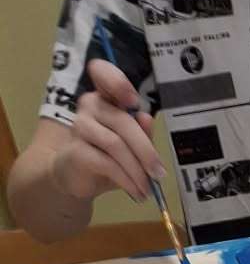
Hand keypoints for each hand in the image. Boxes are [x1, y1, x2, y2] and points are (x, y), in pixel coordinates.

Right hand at [52, 57, 163, 204]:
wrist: (76, 177)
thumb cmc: (106, 156)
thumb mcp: (131, 146)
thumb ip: (142, 132)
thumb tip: (146, 118)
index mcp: (105, 96)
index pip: (101, 71)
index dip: (117, 82)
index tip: (133, 103)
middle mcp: (90, 105)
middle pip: (123, 122)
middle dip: (146, 151)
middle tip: (159, 174)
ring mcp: (80, 126)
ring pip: (116, 145)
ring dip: (138, 171)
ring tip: (148, 189)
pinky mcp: (76, 151)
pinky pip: (108, 164)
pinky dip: (127, 181)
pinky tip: (136, 192)